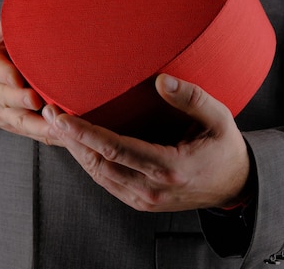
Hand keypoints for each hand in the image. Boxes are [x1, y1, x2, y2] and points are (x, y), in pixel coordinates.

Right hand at [0, 22, 60, 144]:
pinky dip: (49, 136)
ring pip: (21, 121)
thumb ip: (9, 25)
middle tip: (40, 101)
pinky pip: (32, 134)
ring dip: (41, 126)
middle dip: (23, 101)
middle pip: (7, 98)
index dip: (7, 75)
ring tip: (61, 126)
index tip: (18, 78)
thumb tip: (33, 0)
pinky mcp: (13, 126)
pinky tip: (68, 138)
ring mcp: (1, 112)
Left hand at [42, 73, 250, 210]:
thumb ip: (191, 98)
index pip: (115, 149)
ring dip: (75, 150)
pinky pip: (106, 182)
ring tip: (57, 125)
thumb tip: (161, 80)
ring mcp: (144, 200)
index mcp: (169, 168)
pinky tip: (78, 144)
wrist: (234, 185)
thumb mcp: (219, 118)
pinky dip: (88, 162)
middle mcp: (152, 189)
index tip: (61, 115)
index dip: (84, 132)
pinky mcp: (140, 202)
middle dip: (70, 139)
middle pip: (98, 163)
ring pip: (98, 175)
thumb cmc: (224, 148)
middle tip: (48, 112)